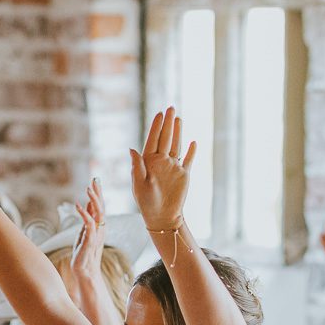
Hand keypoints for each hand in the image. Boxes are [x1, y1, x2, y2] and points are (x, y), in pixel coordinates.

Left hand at [70, 178, 105, 285]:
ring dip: (93, 200)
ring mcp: (97, 235)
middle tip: (95, 179)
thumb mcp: (84, 232)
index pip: (101, 206)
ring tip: (88, 188)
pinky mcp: (90, 241)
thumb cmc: (84, 253)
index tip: (96, 180)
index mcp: (100, 226)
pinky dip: (84, 214)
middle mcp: (101, 229)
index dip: (99, 193)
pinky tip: (78, 205)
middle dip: (98, 192)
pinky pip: (89, 224)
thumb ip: (87, 219)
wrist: (84, 271)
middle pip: (102, 207)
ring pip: (98, 214)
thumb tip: (86, 204)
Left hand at [130, 107, 195, 230]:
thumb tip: (131, 149)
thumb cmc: (147, 203)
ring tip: (179, 118)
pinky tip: (193, 142)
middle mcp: (161, 162)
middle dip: (168, 123)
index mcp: (148, 162)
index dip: (156, 126)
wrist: (163, 217)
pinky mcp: (184, 175)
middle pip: (165, 138)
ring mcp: (173, 167)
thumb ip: (137, 166)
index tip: (160, 114)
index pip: (153, 140)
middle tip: (171, 108)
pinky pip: (188, 160)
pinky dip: (191, 151)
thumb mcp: (139, 185)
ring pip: (176, 145)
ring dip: (178, 132)